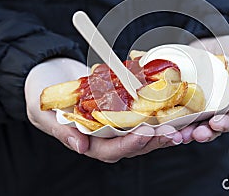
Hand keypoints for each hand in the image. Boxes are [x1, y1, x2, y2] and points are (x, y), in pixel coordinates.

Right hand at [25, 58, 182, 162]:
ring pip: (144, 133)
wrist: (49, 79)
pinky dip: (160, 114)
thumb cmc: (43, 99)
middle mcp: (106, 137)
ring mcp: (117, 125)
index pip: (112, 150)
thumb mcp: (45, 114)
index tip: (146, 133)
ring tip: (185, 127)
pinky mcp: (124, 111)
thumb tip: (80, 148)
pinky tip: (177, 110)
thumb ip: (62, 132)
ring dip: (165, 131)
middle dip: (156, 140)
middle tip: (177, 133)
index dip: (130, 143)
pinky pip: (144, 116)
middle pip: (135, 145)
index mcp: (88, 143)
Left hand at [180, 35, 228, 143]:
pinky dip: (170, 116)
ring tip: (176, 135)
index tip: (216, 124)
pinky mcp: (183, 96)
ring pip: (192, 123)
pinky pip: (175, 110)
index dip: (225, 124)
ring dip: (185, 131)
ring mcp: (198, 105)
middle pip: (210, 128)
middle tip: (193, 135)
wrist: (214, 40)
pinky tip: (163, 120)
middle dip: (202, 133)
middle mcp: (216, 110)